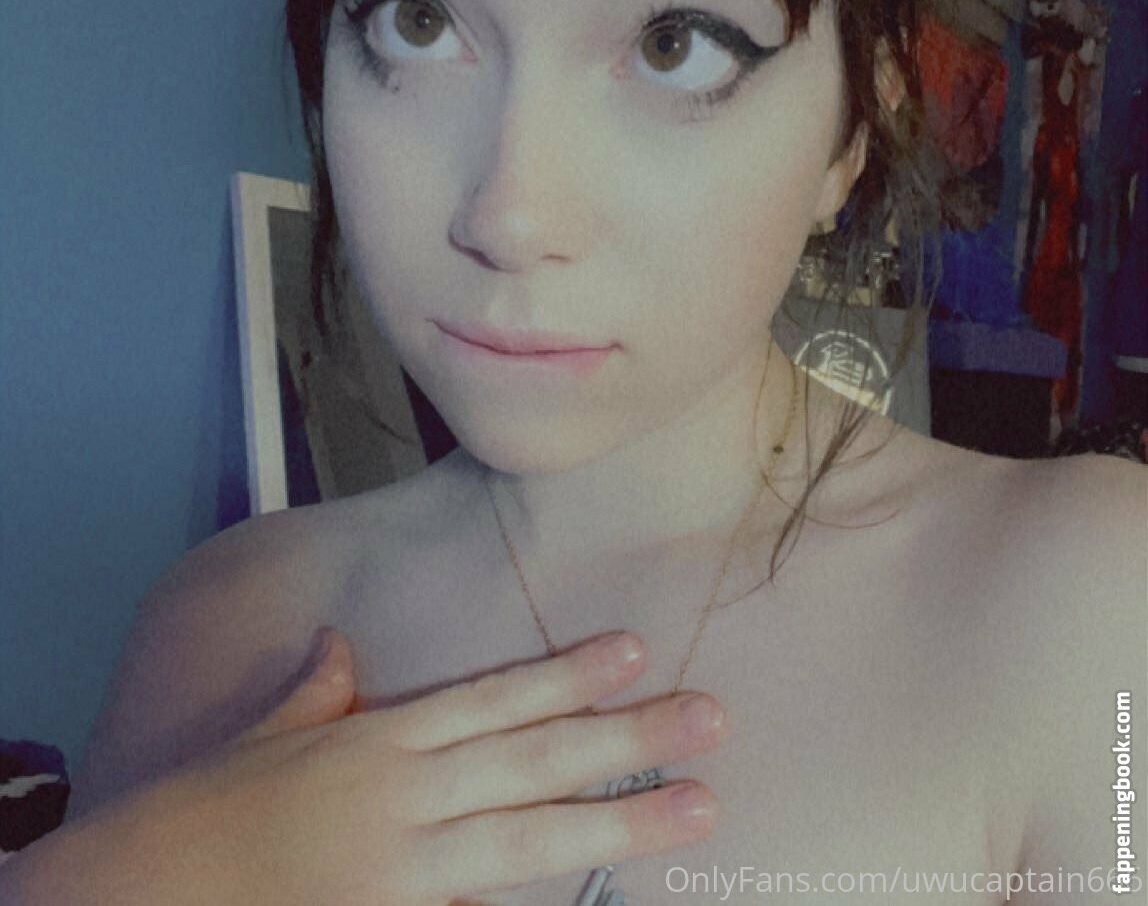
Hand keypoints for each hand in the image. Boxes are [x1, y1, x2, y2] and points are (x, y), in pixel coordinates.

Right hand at [168, 626, 726, 904]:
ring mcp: (406, 870)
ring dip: (621, 820)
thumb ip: (314, 691)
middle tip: (710, 718)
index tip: (634, 648)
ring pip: (531, 836)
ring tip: (698, 805)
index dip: (567, 672)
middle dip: (628, 737)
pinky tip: (603, 903)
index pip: (493, 696)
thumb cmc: (204, 814)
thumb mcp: (263, 737)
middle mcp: (406, 797)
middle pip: (535, 760)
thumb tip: (340, 646)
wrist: (144, 895)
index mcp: (379, 741)